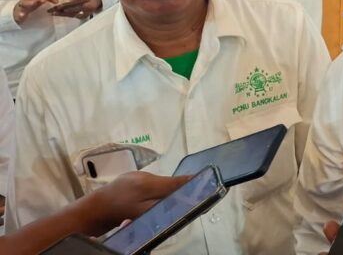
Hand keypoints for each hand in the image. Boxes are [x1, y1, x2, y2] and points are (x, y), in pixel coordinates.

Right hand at [12, 0, 57, 24]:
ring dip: (30, 3)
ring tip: (34, 3)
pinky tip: (22, 15)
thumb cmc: (30, 3)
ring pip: (26, 3)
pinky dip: (20, 14)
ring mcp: (22, 5)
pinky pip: (19, 13)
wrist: (18, 10)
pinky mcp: (19, 12)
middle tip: (44, 0)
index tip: (57, 2)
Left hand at [48, 0, 101, 19]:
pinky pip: (72, 16)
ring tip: (52, 13)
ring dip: (61, 14)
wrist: (100, 2)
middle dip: (61, 11)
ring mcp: (84, 15)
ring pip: (71, 15)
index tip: (59, 7)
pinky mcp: (81, 17)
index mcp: (89, 5)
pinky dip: (65, 15)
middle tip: (51, 11)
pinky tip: (58, 14)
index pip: (76, 6)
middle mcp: (86, 12)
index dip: (67, 6)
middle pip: (71, 12)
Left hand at [74, 171, 189, 236]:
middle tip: (190, 197)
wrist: (90, 210)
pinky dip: (155, 192)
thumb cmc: (115, 213)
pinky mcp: (130, 180)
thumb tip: (181, 200)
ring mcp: (136, 176)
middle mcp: (144, 176)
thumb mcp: (141, 213)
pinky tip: (152, 200)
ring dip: (166, 192)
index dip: (193, 181)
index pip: (177, 181)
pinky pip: (150, 185)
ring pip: (160, 184)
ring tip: (171, 201)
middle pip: (170, 182)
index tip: (207, 180)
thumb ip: (161, 205)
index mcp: (148, 183)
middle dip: (180, 189)